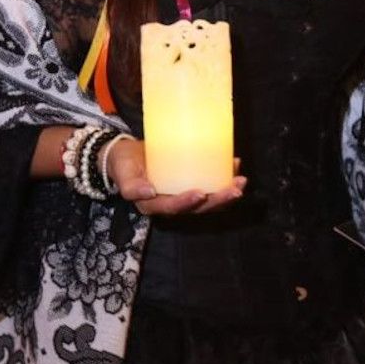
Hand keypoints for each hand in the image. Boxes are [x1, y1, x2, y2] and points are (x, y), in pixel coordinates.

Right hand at [105, 137, 244, 216]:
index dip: (188, 203)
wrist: (125, 155)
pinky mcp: (190, 181)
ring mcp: (183, 193)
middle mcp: (172, 203)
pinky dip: (223, 176)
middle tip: (234, 189)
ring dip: (226, 193)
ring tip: (241, 182)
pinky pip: (209, 183)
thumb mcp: (123, 173)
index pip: (174, 208)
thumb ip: (131, 185)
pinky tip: (235, 164)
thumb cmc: (124, 164)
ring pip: (208, 200)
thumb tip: (149, 192)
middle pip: (198, 208)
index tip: (201, 193)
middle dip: (218, 201)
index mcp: (155, 205)